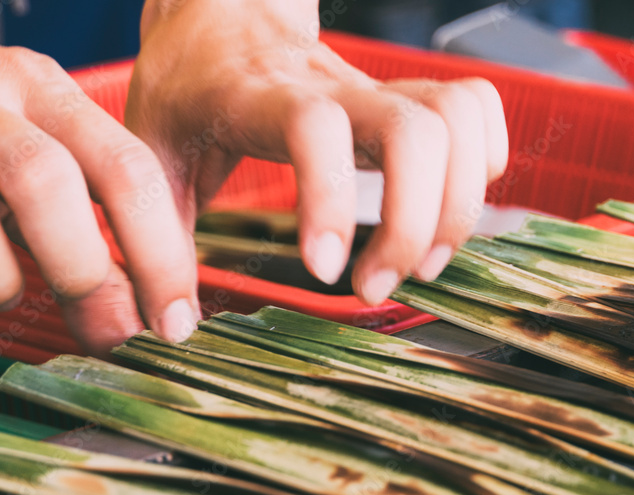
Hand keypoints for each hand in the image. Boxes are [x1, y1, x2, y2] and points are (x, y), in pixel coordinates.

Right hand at [0, 39, 199, 353]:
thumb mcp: (26, 161)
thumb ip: (80, 229)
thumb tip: (131, 317)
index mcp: (49, 95)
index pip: (130, 168)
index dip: (162, 256)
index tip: (175, 322)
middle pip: (55, 178)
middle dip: (89, 270)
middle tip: (105, 329)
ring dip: (3, 273)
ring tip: (6, 294)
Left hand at [129, 0, 508, 303]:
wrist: (223, 17)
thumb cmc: (188, 91)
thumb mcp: (150, 156)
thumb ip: (153, 238)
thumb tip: (175, 326)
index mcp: (260, 96)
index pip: (316, 128)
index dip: (330, 200)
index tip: (324, 270)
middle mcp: (334, 86)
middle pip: (418, 129)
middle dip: (414, 225)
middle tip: (376, 286)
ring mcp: (380, 87)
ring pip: (459, 119)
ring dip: (458, 207)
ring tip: (419, 262)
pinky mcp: (410, 94)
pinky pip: (478, 108)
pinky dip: (483, 165)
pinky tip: (444, 206)